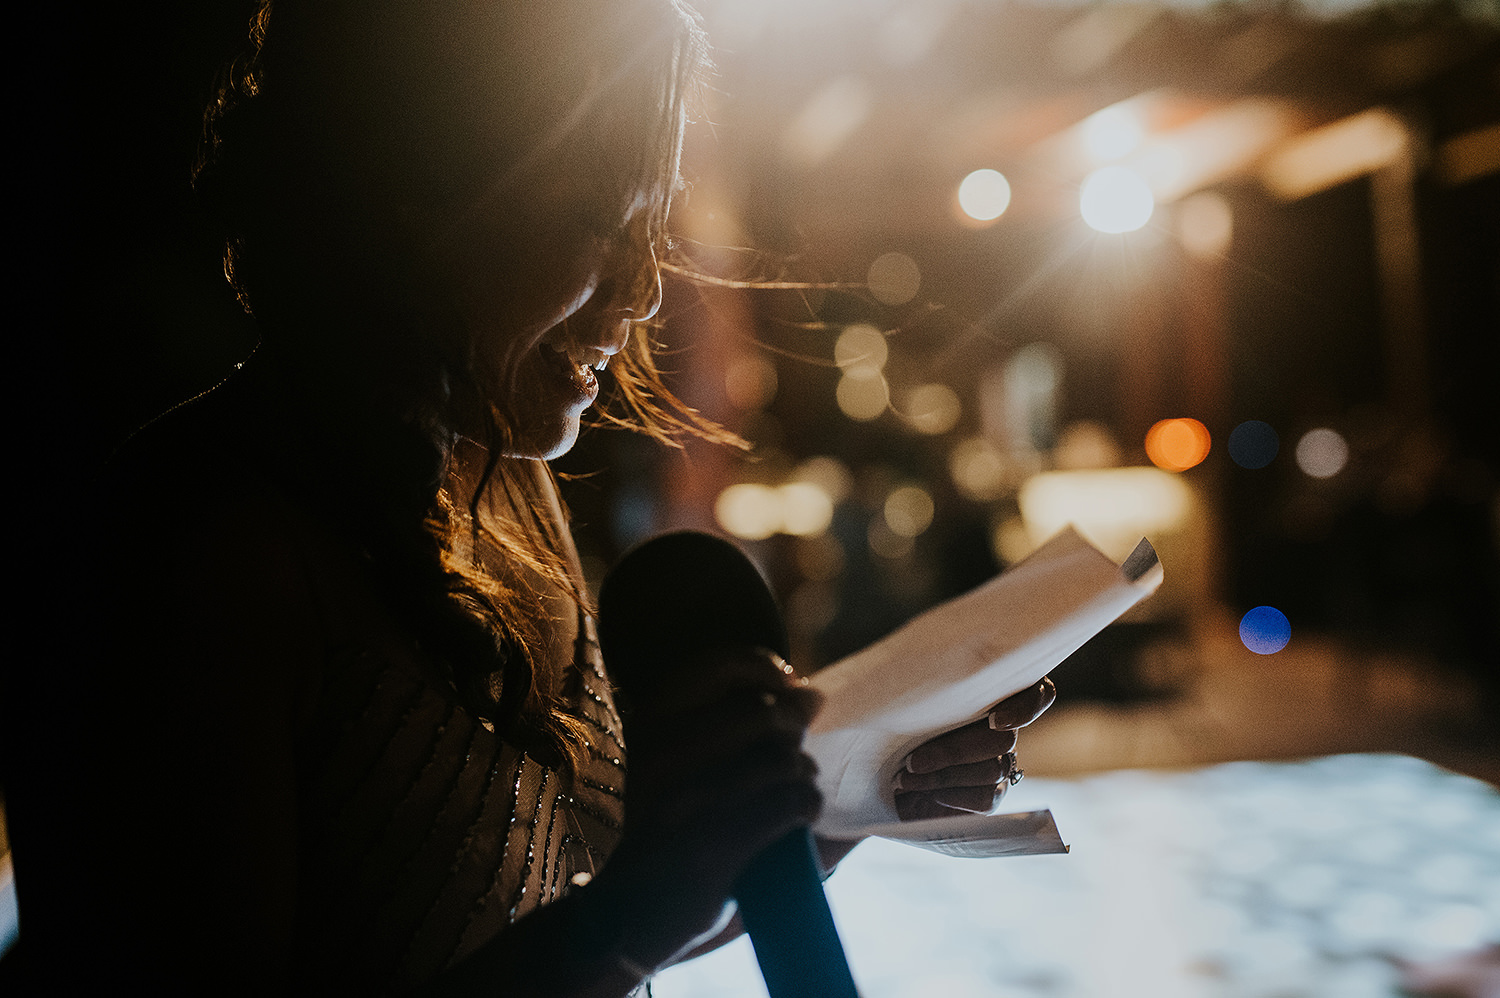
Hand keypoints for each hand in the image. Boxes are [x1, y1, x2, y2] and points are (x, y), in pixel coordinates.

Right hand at [596, 650, 823, 967]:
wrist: (627, 916)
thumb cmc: (670, 832)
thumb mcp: (683, 766)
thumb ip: (742, 727)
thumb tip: (811, 694)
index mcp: (650, 722)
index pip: (722, 665)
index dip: (767, 670)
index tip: (788, 687)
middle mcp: (660, 753)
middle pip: (764, 712)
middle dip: (794, 731)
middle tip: (793, 756)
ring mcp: (684, 801)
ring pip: (782, 760)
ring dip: (804, 775)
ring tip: (797, 792)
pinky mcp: (712, 846)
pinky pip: (788, 804)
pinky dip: (808, 806)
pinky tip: (801, 816)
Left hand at [893, 676, 1055, 820]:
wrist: (880, 770)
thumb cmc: (892, 723)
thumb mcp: (903, 700)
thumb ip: (920, 688)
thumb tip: (918, 688)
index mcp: (990, 692)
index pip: (1037, 693)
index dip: (1024, 706)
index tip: (994, 719)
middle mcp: (1003, 727)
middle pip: (1003, 739)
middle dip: (954, 752)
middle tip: (912, 761)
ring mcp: (1000, 763)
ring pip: (992, 770)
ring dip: (944, 776)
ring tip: (906, 779)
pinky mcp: (991, 794)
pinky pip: (987, 799)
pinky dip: (953, 796)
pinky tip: (927, 793)